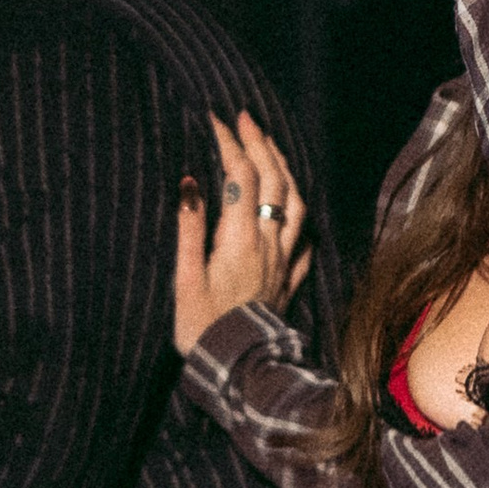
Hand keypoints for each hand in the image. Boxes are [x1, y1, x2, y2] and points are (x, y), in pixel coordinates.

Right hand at [174, 110, 312, 351]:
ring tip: (271, 148)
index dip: (230, 142)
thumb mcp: (185, 278)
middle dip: (260, 143)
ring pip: (295, 203)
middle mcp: (268, 243)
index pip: (241, 175)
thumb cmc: (203, 327)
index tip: (216, 119)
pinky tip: (293, 211)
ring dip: (284, 169)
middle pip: (273, 180)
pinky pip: (302, 241)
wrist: (239, 369)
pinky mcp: (288, 281)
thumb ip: (189, 229)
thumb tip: (190, 183)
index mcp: (240, 238)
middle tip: (245, 118)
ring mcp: (283, 261)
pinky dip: (298, 217)